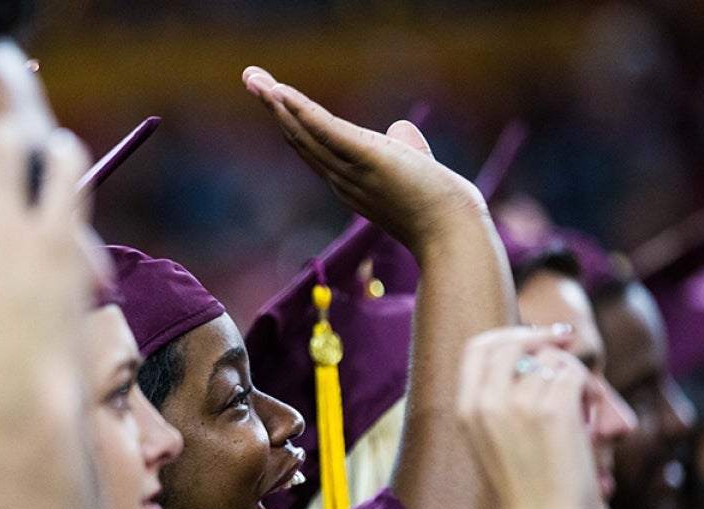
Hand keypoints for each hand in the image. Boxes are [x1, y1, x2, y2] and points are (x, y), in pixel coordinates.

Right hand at [243, 66, 486, 251]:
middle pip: (299, 138)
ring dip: (277, 103)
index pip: (314, 148)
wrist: (454, 236)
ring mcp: (350, 172)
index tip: (274, 99)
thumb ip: (407, 147)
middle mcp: (341, 179)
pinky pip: (326, 131)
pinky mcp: (366, 158)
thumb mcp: (419, 169)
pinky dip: (301, 111)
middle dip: (273, 107)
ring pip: (304, 133)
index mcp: (350, 182)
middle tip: (250, 77)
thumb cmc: (442, 209)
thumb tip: (401, 128)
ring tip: (253, 78)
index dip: (292, 122)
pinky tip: (281, 93)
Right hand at [456, 325, 605, 508]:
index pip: (478, 348)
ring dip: (573, 376)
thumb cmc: (526, 491)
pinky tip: (590, 421)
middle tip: (567, 341)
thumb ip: (500, 400)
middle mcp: (486, 401)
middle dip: (543, 338)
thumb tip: (536, 353)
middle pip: (513, 341)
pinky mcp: (552, 409)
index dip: (509, 334)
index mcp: (465, 409)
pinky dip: (590, 391)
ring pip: (552, 359)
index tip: (537, 336)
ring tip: (583, 410)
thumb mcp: (494, 442)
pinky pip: (575, 375)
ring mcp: (518, 403)